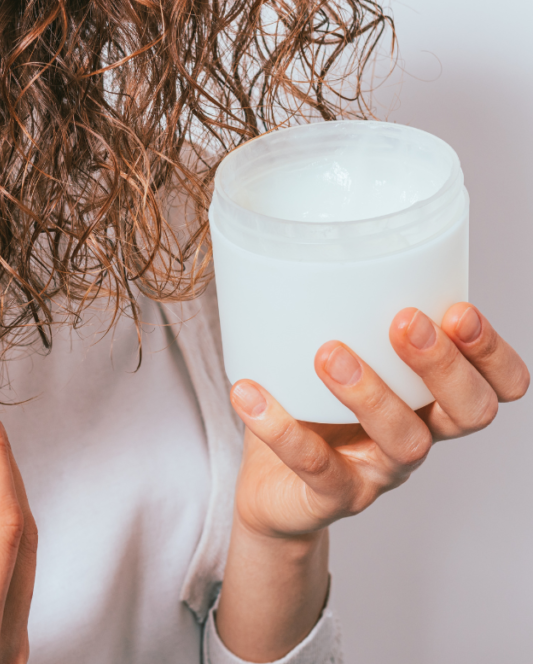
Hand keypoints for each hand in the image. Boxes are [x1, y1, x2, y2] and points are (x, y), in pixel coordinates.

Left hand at [230, 303, 528, 538]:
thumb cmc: (306, 414)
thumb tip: (298, 247)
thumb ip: (333, 317)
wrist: (269, 491)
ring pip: (404, 441)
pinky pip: (315, 466)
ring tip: (328, 354)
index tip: (459, 311)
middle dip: (443, 364)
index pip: (495, 386)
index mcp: (427, 401)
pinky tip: (249, 394)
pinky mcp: (331, 497)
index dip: (492, 355)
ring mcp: (378, 472)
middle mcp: (416, 435)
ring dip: (371, 393)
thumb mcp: (327, 361)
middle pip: (467, 411)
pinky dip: (280, 429)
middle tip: (406, 322)